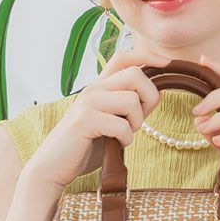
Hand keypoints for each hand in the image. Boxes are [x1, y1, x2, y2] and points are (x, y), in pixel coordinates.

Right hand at [25, 46, 171, 190]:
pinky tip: (117, 144)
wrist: (53, 166)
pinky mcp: (85, 121)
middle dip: (149, 98)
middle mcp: (94, 89)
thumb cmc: (85, 146)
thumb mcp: (112, 122)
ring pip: (131, 100)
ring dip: (137, 122)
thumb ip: (130, 108)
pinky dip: (126, 139)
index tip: (166, 63)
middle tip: (140, 119)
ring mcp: (88, 103)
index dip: (147, 55)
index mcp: (100, 86)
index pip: (124, 56)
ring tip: (124, 134)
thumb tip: (158, 94)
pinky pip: (122, 125)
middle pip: (135, 74)